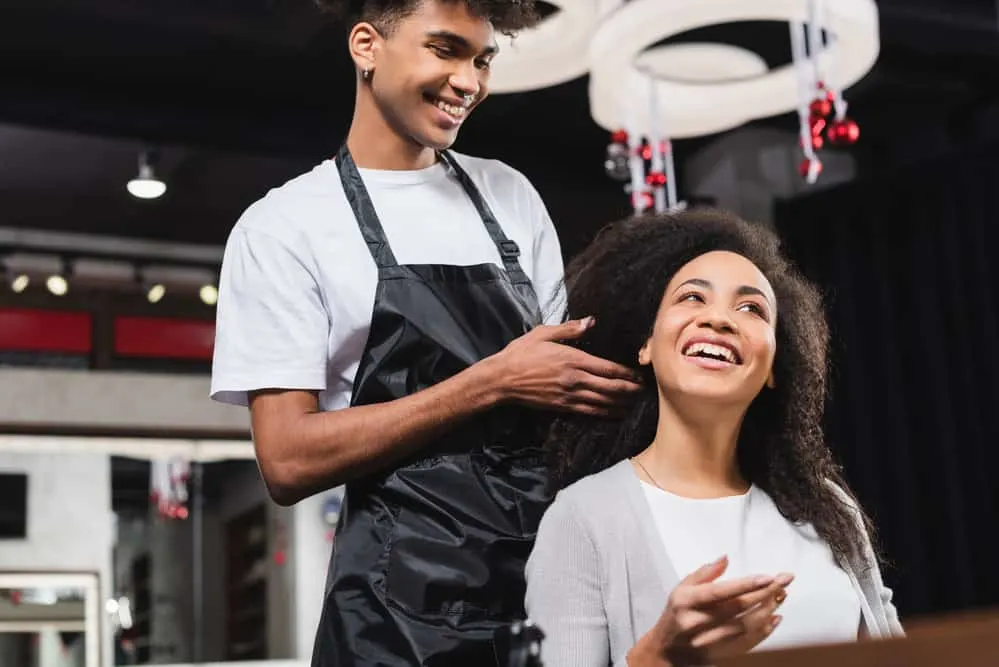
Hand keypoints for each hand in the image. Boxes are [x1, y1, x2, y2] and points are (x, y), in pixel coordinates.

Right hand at [486, 317, 642, 415]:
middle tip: (643, 391)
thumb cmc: (521, 354)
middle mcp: (575, 379)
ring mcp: (569, 395)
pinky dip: (604, 413)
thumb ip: (569, 329)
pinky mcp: (562, 406)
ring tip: (634, 404)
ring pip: (602, 402)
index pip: (608, 368)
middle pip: (611, 388)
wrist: (502, 379)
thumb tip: (590, 321)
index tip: (639, 375)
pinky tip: (614, 414)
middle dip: (629, 390)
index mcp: (573, 359)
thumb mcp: (543, 333)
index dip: (627, 373)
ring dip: (621, 404)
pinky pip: (589, 411)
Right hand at [629, 556, 791, 666]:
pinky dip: (764, 631)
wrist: (668, 649)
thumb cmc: (677, 613)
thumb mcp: (681, 588)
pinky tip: (775, 618)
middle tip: (784, 580)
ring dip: (767, 610)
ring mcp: (709, 640)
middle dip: (764, 592)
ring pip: (745, 625)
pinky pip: (747, 642)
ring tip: (781, 595)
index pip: (720, 592)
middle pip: (737, 607)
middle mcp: (698, 621)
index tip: (768, 577)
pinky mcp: (720, 653)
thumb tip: (725, 559)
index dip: (746, 585)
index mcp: (687, 601)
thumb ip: (704, 573)